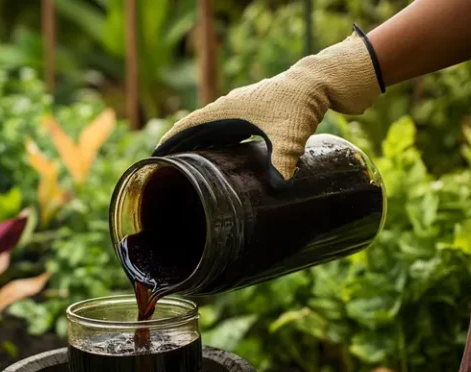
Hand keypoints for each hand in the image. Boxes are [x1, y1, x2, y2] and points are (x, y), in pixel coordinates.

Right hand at [156, 27, 383, 182]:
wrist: (316, 83)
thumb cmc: (299, 104)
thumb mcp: (291, 136)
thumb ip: (283, 161)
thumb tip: (279, 188)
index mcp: (226, 110)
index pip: (188, 126)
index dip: (170, 141)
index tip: (154, 157)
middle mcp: (226, 109)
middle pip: (193, 130)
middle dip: (177, 149)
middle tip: (163, 171)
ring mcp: (237, 110)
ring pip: (207, 130)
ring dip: (194, 146)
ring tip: (182, 168)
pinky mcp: (248, 113)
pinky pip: (221, 130)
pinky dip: (211, 143)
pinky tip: (214, 158)